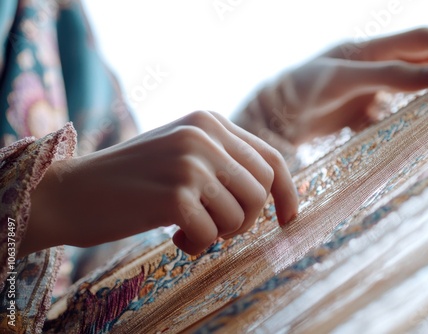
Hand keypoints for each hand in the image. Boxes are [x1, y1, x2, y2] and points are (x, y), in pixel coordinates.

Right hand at [22, 111, 297, 255]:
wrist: (73, 191)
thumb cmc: (133, 179)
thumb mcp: (183, 154)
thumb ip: (224, 161)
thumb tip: (274, 190)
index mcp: (209, 121)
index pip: (270, 159)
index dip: (286, 192)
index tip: (289, 217)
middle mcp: (204, 134)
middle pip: (260, 190)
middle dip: (246, 219)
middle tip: (216, 227)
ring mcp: (190, 162)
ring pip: (242, 215)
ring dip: (219, 233)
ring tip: (189, 229)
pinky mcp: (176, 194)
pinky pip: (211, 234)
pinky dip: (197, 244)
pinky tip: (175, 238)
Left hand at [233, 28, 427, 144]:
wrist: (270, 118)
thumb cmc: (299, 90)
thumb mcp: (345, 80)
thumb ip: (389, 76)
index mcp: (365, 49)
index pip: (420, 39)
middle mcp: (366, 65)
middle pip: (417, 60)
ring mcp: (361, 90)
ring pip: (405, 89)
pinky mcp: (354, 112)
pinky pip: (386, 115)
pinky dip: (402, 121)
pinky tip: (413, 131)